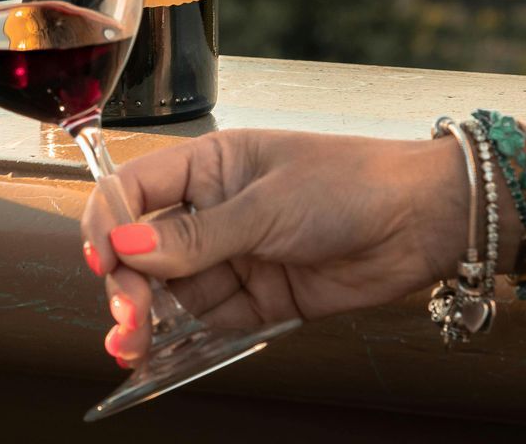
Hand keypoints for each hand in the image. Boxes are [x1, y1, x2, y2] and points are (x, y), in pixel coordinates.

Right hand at [80, 129, 465, 364]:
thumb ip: (196, 236)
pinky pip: (209, 323)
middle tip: (127, 318)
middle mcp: (213, 210)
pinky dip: (183, 343)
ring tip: (133, 346)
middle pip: (144, 250)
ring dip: (147, 320)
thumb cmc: (350, 184)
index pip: (134, 190)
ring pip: (171, 293)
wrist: (421, 222)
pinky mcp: (258, 299)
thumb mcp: (266, 206)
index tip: (104, 260)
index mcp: (208, 166)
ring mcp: (235, 256)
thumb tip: (125, 246)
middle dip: (127, 284)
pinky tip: (159, 359)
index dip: (109, 223)